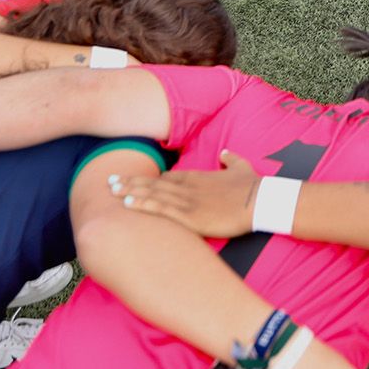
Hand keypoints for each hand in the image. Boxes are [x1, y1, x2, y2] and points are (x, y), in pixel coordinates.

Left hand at [110, 149, 261, 238]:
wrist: (259, 200)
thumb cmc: (252, 185)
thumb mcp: (241, 166)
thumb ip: (231, 158)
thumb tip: (225, 152)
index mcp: (197, 176)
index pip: (167, 177)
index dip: (148, 178)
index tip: (132, 178)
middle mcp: (188, 186)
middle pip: (154, 183)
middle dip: (131, 181)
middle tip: (109, 180)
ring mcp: (187, 201)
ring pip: (153, 194)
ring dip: (130, 191)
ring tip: (111, 190)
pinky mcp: (190, 216)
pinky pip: (161, 209)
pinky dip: (143, 205)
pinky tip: (128, 204)